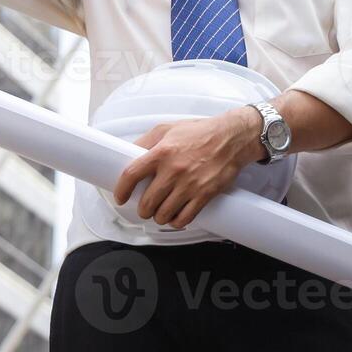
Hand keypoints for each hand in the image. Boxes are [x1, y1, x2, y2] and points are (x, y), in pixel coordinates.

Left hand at [111, 109, 263, 229]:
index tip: (120, 197)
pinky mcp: (204, 195)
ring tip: (160, 213)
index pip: (132, 175)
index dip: (122, 190)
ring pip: (164, 214)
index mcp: (161, 152)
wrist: (231, 138)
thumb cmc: (200, 132)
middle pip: (147, 202)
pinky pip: (184, 218)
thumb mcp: (167, 129)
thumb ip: (146, 141)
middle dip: (143, 209)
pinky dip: (177, 222)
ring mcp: (189, 185)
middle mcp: (173, 170)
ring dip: (159, 217)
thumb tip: (128, 154)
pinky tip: (176, 218)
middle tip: (145, 208)